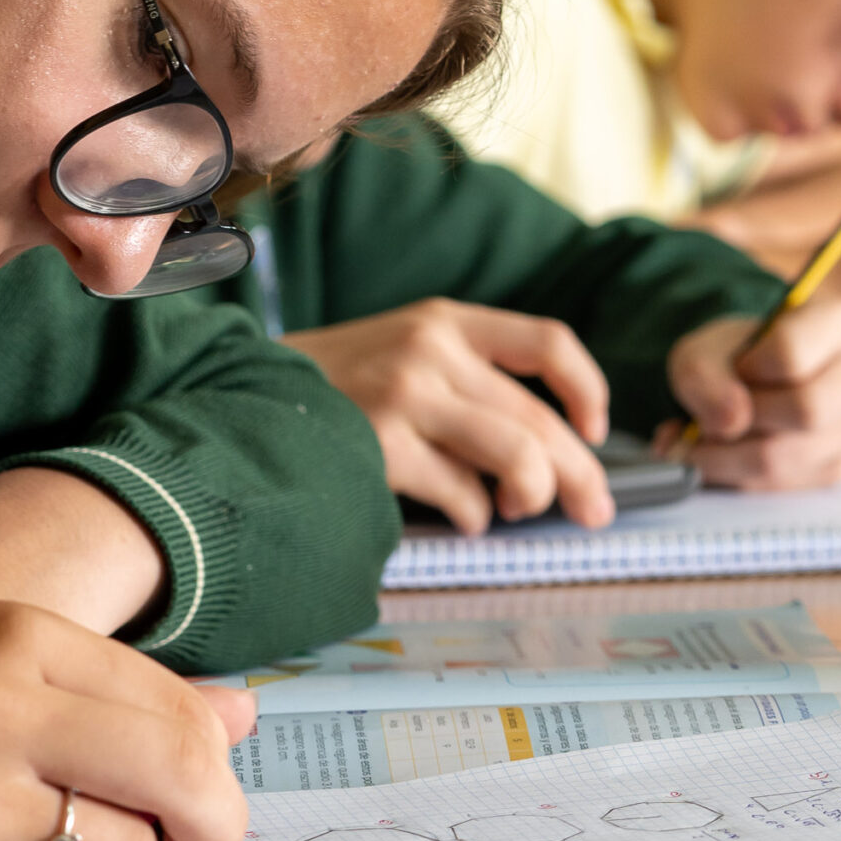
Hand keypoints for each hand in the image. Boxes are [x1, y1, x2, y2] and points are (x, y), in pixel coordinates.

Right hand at [285, 299, 613, 534]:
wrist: (244, 397)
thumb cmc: (336, 388)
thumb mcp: (402, 350)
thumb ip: (468, 380)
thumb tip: (548, 452)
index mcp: (446, 320)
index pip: (548, 342)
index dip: (587, 390)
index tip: (596, 431)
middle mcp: (432, 348)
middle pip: (540, 414)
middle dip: (579, 472)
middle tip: (593, 511)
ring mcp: (406, 393)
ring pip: (517, 454)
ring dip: (532, 495)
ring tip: (517, 510)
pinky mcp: (381, 442)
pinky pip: (462, 492)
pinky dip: (476, 515)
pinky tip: (468, 519)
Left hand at [663, 295, 840, 490]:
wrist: (755, 380)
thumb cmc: (738, 357)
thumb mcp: (704, 349)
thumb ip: (704, 376)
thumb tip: (730, 423)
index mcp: (839, 321)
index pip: (790, 355)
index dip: (747, 369)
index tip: (736, 369)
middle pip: (807, 411)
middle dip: (746, 418)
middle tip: (717, 413)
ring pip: (786, 458)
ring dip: (729, 455)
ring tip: (710, 437)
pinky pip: (779, 485)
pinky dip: (737, 475)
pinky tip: (728, 454)